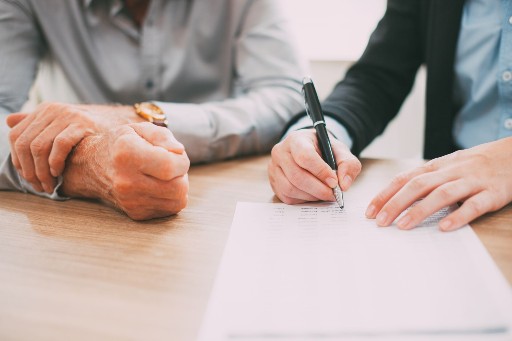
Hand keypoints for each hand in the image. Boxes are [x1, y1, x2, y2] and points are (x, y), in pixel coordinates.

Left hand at [7, 102, 142, 193]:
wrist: (119, 128)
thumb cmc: (89, 133)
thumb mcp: (60, 125)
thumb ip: (36, 124)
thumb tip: (10, 121)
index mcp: (44, 110)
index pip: (16, 136)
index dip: (18, 161)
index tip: (28, 178)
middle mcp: (53, 109)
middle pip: (25, 144)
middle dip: (30, 170)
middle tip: (40, 186)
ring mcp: (67, 115)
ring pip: (38, 147)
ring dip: (41, 171)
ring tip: (50, 184)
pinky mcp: (81, 123)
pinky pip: (59, 145)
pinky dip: (55, 162)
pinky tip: (59, 172)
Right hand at [61, 122, 189, 219]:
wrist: (93, 166)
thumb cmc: (123, 143)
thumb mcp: (141, 129)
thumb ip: (163, 137)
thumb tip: (179, 152)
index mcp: (127, 154)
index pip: (170, 166)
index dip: (182, 160)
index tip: (175, 154)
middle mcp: (126, 181)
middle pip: (178, 187)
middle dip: (182, 175)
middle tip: (171, 165)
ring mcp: (130, 201)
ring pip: (178, 201)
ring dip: (178, 186)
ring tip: (164, 175)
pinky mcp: (136, 214)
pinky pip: (170, 209)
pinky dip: (171, 197)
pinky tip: (158, 186)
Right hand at [268, 129, 361, 203]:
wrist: (309, 152)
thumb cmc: (324, 151)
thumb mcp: (340, 151)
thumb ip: (348, 164)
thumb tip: (344, 184)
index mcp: (296, 139)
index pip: (305, 156)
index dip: (320, 171)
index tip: (334, 182)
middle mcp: (280, 152)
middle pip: (297, 176)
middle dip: (318, 189)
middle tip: (333, 194)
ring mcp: (274, 168)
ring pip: (290, 188)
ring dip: (311, 196)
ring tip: (324, 194)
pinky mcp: (274, 182)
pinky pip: (286, 197)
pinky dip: (303, 200)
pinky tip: (313, 195)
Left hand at [366, 137, 511, 230]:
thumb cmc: (477, 164)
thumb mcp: (448, 167)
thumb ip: (427, 180)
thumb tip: (397, 199)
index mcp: (438, 166)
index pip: (405, 179)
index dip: (386, 194)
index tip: (370, 211)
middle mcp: (451, 171)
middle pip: (418, 185)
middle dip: (395, 204)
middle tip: (380, 222)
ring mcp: (472, 181)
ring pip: (442, 194)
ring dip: (420, 210)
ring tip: (403, 226)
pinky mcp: (493, 193)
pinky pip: (474, 205)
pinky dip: (458, 216)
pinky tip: (444, 228)